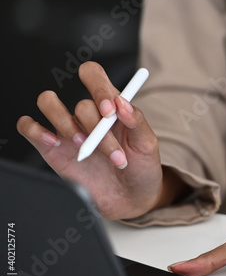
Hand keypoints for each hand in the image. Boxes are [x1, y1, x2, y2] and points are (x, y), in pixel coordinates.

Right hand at [16, 61, 169, 219]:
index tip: (110, 110)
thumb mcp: (148, 144)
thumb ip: (137, 120)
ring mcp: (67, 130)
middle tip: (112, 152)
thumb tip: (122, 102)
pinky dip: (36, 130)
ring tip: (85, 148)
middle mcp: (86, 115)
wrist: (130, 199)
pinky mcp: (50, 148)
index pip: (94, 75)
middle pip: (80, 102)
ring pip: (48, 103)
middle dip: (97, 129)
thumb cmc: (141, 168)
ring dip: (67, 124)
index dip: (98, 86)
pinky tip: (56, 142)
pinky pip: (28, 127)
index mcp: (110, 106)